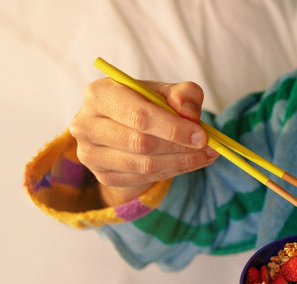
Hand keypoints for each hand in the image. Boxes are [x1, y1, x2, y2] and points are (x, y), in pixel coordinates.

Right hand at [69, 78, 218, 205]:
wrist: (124, 126)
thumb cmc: (146, 103)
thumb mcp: (165, 91)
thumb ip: (183, 94)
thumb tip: (189, 115)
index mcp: (99, 95)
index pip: (139, 116)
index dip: (173, 128)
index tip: (203, 136)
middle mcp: (86, 124)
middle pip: (141, 143)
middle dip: (180, 147)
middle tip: (210, 147)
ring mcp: (90, 154)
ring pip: (143, 165)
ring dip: (181, 162)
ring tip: (207, 155)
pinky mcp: (101, 175)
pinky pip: (143, 178)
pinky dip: (172, 172)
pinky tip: (191, 163)